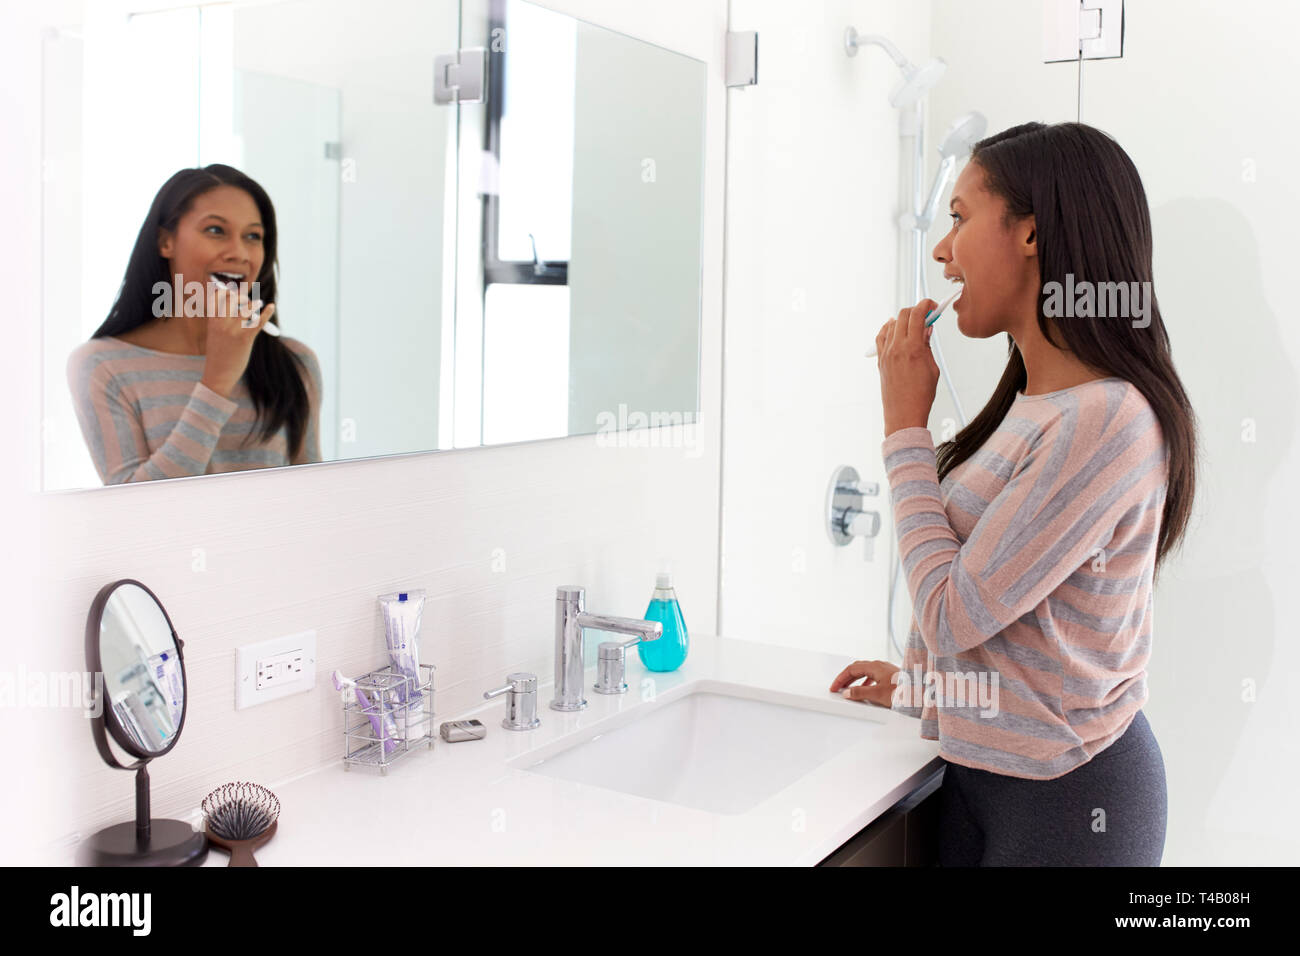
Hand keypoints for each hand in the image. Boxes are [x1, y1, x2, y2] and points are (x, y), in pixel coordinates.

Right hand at [200, 281, 275, 397]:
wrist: (219, 373)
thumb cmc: (219, 354)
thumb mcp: (216, 334)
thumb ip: (222, 321)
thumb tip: (238, 308)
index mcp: (212, 321)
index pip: (216, 297)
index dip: (224, 291)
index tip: (232, 290)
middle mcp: (221, 323)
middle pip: (233, 299)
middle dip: (241, 297)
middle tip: (247, 301)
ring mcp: (233, 330)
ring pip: (247, 309)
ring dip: (253, 304)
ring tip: (258, 304)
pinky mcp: (245, 338)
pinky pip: (258, 321)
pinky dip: (267, 313)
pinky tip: (271, 307)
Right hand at [829, 659, 901, 707]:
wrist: (923, 693)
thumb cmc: (904, 691)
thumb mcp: (878, 694)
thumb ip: (860, 693)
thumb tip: (848, 693)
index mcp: (875, 666)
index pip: (851, 669)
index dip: (841, 678)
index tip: (835, 687)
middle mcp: (880, 665)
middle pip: (858, 668)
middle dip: (846, 678)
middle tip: (839, 687)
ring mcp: (887, 670)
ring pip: (866, 672)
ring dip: (856, 680)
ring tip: (850, 690)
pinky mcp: (892, 676)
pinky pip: (874, 676)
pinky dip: (865, 682)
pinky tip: (867, 690)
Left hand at [875, 299, 939, 435]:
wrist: (904, 414)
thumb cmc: (921, 395)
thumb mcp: (932, 367)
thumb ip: (927, 345)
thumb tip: (926, 328)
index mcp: (912, 348)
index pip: (917, 315)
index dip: (926, 305)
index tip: (933, 305)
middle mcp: (896, 348)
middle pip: (903, 315)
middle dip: (916, 310)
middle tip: (926, 315)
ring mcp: (886, 353)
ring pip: (891, 324)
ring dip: (903, 319)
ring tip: (914, 325)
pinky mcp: (880, 360)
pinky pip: (881, 337)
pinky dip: (888, 329)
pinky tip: (894, 328)